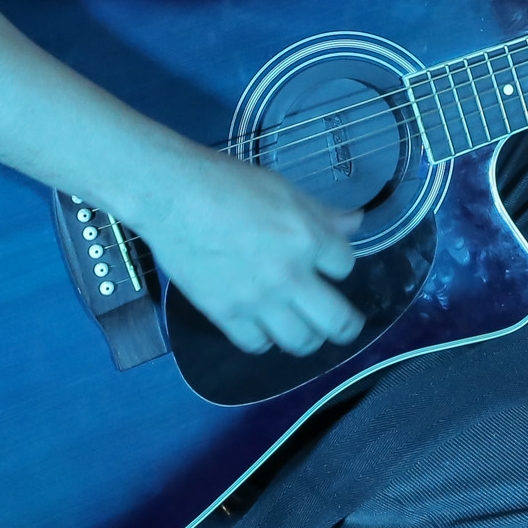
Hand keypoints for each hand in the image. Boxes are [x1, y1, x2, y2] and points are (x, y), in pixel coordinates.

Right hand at [134, 150, 364, 356]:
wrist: (171, 195)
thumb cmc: (226, 182)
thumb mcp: (282, 189)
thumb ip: (321, 213)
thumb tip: (356, 223)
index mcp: (307, 237)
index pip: (346, 266)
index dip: (338, 265)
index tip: (329, 265)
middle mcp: (288, 274)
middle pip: (337, 322)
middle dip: (345, 325)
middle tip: (342, 323)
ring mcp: (256, 299)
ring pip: (300, 342)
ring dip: (307, 337)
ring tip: (302, 328)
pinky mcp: (225, 313)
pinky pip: (256, 345)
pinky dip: (263, 338)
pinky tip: (261, 325)